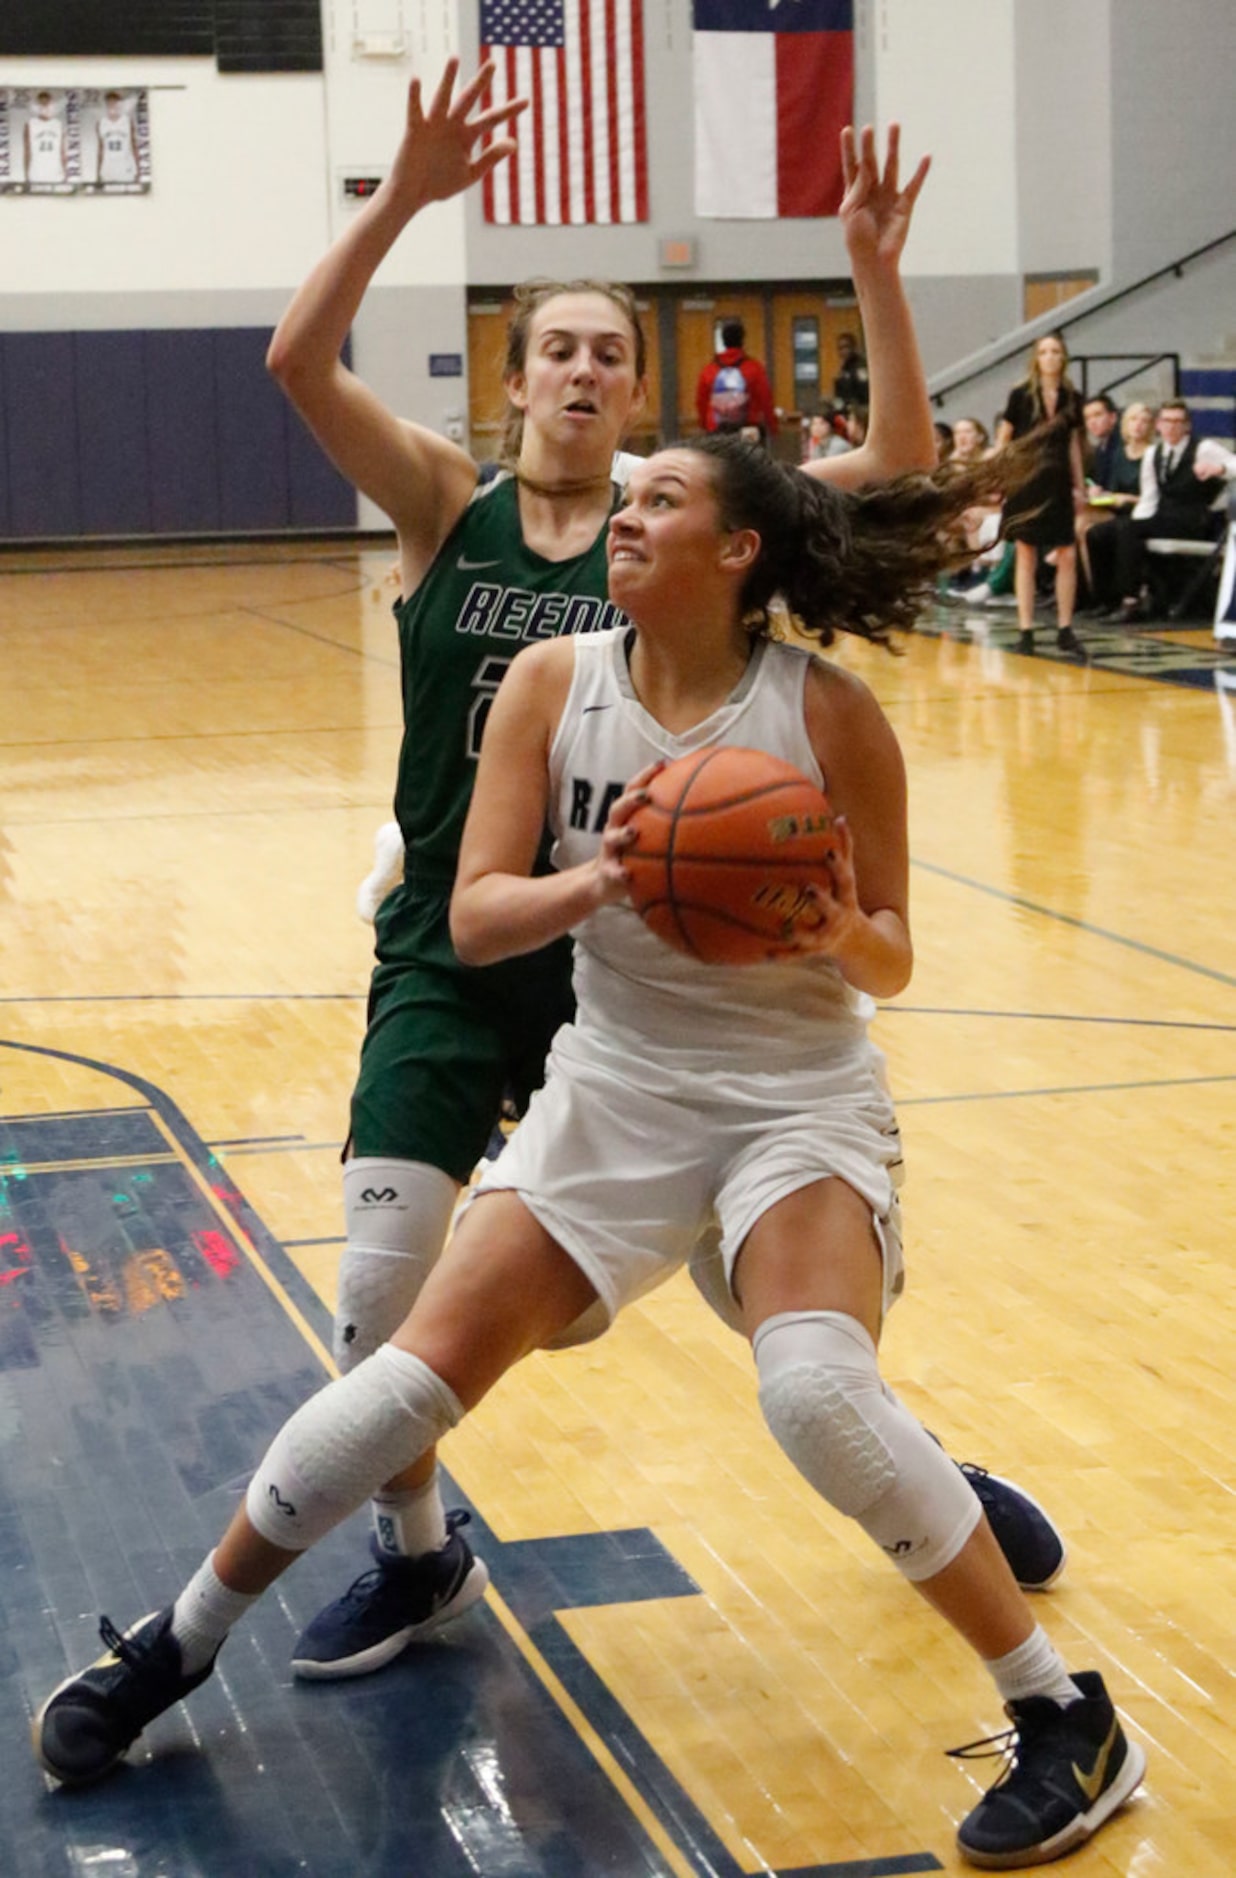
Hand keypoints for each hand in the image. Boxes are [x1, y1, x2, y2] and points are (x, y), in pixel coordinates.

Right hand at [386, 59, 526, 213]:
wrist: (413, 195)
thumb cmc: (440, 184)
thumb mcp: (470, 173)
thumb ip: (491, 157)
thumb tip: (514, 142)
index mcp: (467, 136)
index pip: (491, 119)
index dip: (508, 111)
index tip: (527, 101)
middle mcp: (452, 125)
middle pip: (468, 99)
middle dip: (480, 82)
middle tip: (493, 63)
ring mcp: (434, 125)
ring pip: (443, 97)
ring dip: (448, 79)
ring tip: (454, 58)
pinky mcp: (415, 130)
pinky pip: (415, 110)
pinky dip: (414, 95)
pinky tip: (416, 80)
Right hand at [592, 761, 664, 905]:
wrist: (606, 881)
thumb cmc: (636, 853)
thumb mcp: (651, 834)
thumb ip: (671, 820)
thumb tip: (709, 807)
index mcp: (628, 815)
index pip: (633, 789)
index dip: (646, 775)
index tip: (663, 763)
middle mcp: (616, 827)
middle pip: (618, 808)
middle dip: (632, 799)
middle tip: (646, 795)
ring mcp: (610, 848)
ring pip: (611, 837)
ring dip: (622, 834)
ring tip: (633, 833)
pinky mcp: (608, 870)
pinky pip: (612, 871)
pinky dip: (618, 872)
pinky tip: (627, 874)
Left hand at [786, 817, 864, 959]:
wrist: (860, 945)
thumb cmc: (846, 901)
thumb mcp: (849, 880)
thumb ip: (845, 850)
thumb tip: (841, 817)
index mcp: (847, 896)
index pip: (845, 879)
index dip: (838, 866)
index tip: (829, 852)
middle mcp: (839, 917)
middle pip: (832, 908)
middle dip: (821, 900)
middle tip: (809, 888)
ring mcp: (827, 936)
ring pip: (813, 935)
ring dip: (799, 932)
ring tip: (784, 928)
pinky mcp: (814, 951)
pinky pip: (796, 954)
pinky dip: (782, 955)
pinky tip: (764, 954)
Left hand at [838, 123, 930, 272]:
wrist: (873, 261)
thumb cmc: (857, 239)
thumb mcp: (851, 211)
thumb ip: (858, 186)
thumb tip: (865, 164)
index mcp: (855, 194)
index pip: (851, 166)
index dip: (849, 149)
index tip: (846, 130)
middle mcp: (872, 192)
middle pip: (871, 162)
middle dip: (869, 145)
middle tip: (869, 128)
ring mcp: (888, 197)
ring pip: (891, 166)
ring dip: (893, 147)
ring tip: (894, 126)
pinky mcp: (904, 206)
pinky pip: (913, 186)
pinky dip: (920, 172)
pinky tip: (927, 157)